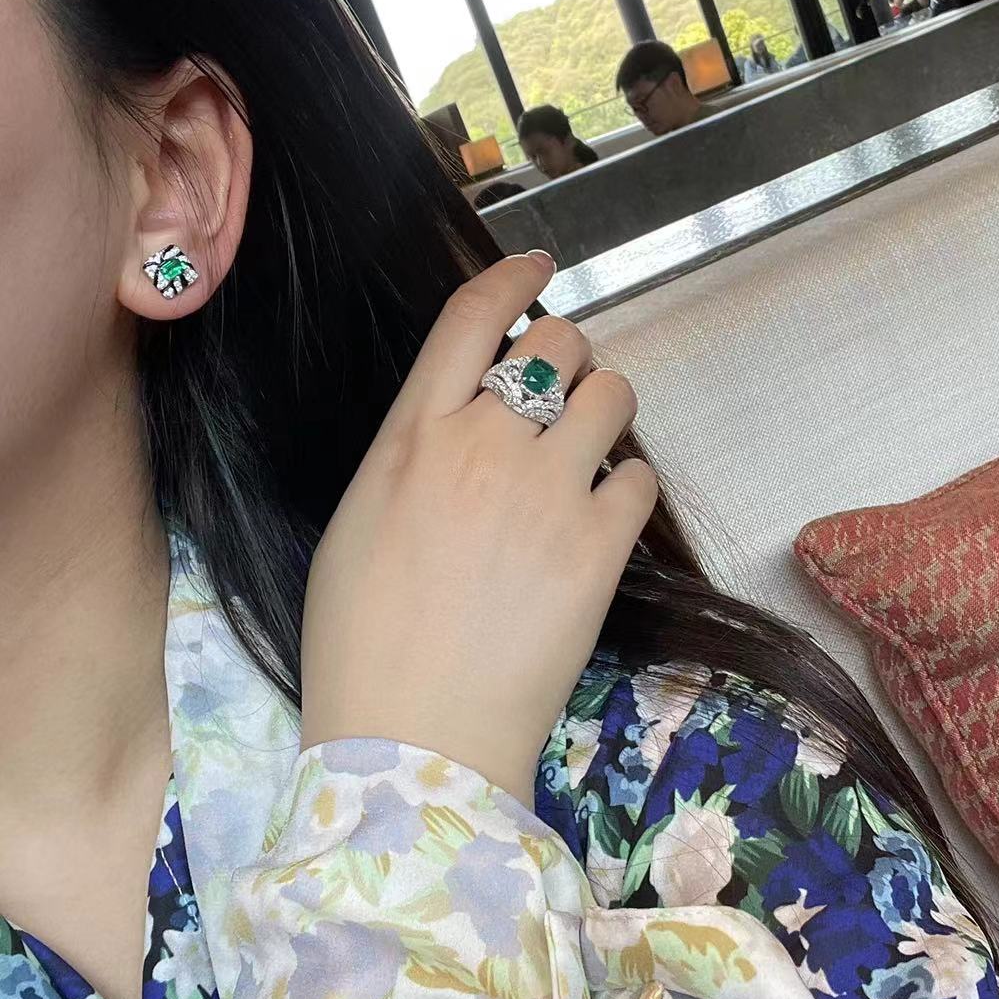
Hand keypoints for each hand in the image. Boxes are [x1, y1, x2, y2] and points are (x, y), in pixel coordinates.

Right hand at [300, 252, 656, 801]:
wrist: (413, 737)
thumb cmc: (361, 641)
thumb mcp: (359, 523)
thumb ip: (413, 455)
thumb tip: (460, 421)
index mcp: (413, 436)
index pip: (472, 318)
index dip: (513, 277)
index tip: (539, 262)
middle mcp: (485, 444)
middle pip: (559, 344)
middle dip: (571, 355)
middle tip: (566, 393)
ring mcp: (549, 492)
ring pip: (613, 396)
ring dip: (608, 409)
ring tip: (591, 452)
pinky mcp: (601, 546)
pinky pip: (639, 476)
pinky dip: (626, 486)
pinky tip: (603, 518)